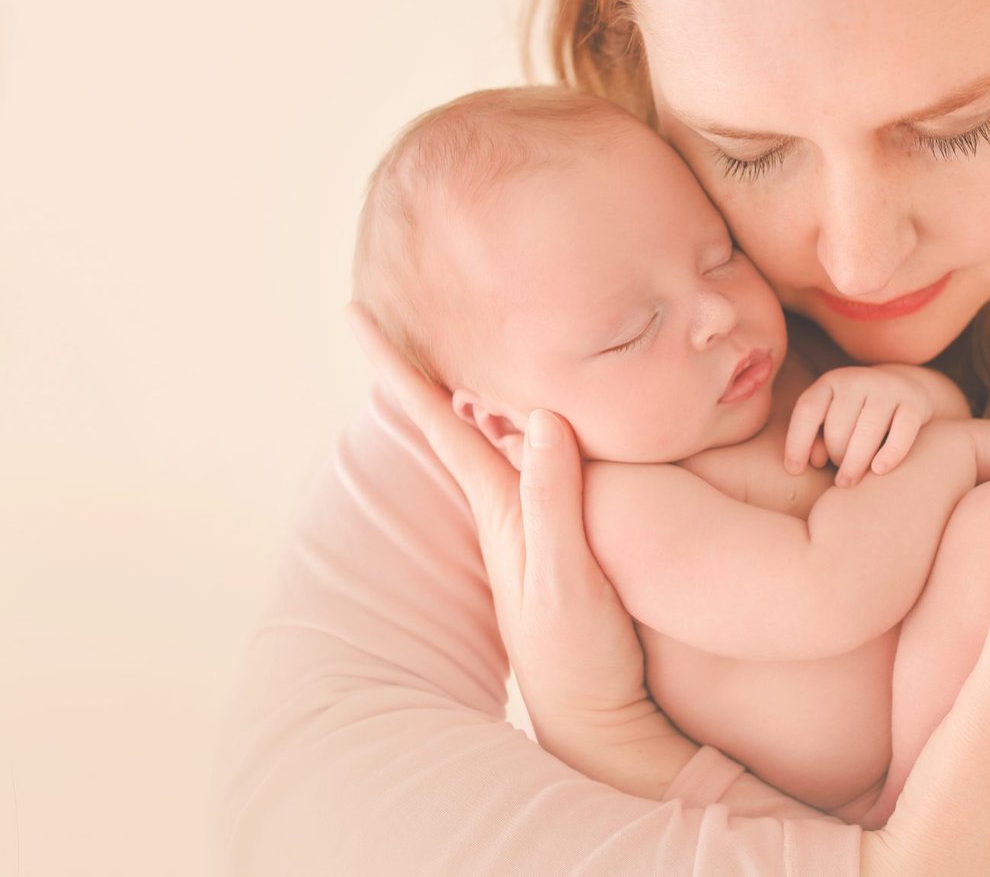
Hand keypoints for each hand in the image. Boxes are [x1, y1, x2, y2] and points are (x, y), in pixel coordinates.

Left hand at [345, 303, 688, 794]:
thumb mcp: (568, 576)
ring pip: (476, 442)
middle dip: (409, 368)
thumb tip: (540, 416)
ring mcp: (521, 528)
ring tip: (425, 353)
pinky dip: (501, 431)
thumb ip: (554, 500)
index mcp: (499, 505)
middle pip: (444, 423)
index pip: (435, 420)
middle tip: (377, 314)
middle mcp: (501, 509)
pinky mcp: (548, 542)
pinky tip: (508, 428)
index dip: (395, 367)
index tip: (352, 314)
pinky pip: (514, 466)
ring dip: (448, 396)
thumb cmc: (580, 654)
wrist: (593, 718)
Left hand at [784, 365, 937, 486]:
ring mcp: (888, 389)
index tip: (794, 470)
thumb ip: (815, 438)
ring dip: (855, 462)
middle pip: (838, 426)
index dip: (797, 442)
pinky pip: (901, 432)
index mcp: (831, 382)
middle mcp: (858, 380)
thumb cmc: (857, 416)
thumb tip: (815, 460)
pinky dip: (890, 454)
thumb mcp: (831, 420)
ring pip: (867, 430)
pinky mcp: (914, 403)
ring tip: (848, 483)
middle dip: (835, 456)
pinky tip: (879, 471)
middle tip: (839, 476)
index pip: (807, 409)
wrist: (904, 390)